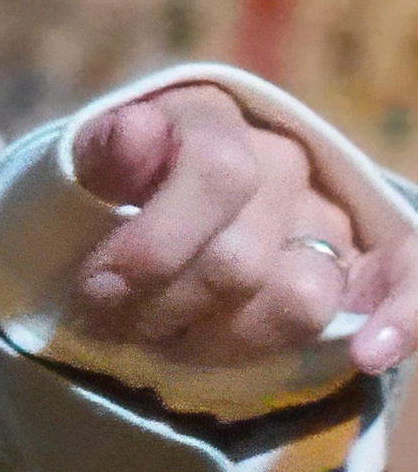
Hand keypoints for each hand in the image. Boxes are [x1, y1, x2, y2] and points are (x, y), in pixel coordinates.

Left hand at [71, 82, 417, 377]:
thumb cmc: (112, 205)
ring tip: (167, 342)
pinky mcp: (363, 269)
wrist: (149, 225)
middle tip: (113, 325)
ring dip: (223, 340)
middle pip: (240, 259)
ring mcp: (326, 218)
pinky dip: (400, 319)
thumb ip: (104, 156)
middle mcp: (281, 161)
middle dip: (163, 308)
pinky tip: (365, 353)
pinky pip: (409, 278)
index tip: (97, 289)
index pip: (217, 171)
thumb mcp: (87, 173)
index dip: (152, 245)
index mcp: (214, 118)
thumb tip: (137, 132)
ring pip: (301, 295)